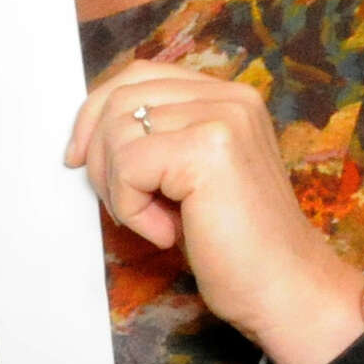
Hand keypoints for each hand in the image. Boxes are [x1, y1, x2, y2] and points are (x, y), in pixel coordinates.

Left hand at [65, 64, 363, 363]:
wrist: (284, 289)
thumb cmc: (234, 243)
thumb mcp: (187, 177)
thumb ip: (156, 140)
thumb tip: (86, 131)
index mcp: (227, 97)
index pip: (138, 75)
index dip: (96, 114)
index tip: (79, 157)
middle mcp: (229, 97)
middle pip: (119, 98)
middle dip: (98, 156)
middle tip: (123, 205)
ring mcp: (222, 118)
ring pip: (117, 132)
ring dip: (119, 189)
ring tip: (157, 221)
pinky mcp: (208, 148)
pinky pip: (128, 166)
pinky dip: (132, 208)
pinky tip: (167, 232)